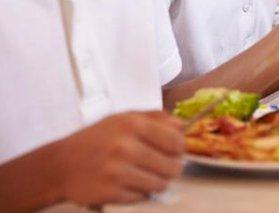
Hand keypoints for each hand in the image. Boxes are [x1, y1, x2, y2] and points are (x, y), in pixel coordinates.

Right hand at [52, 112, 183, 205]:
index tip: (175, 152)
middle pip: (172, 166)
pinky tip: (127, 184)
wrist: (59, 165)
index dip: (180, 149)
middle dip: (170, 168)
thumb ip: (154, 117)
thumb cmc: (96, 139)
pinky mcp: (110, 193)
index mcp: (132, 124)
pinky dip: (138, 193)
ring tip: (144, 176)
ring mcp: (117, 172)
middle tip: (160, 166)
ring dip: (156, 182)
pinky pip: (141, 197)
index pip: (176, 141)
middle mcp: (125, 147)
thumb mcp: (122, 118)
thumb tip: (182, 125)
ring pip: (160, 184)